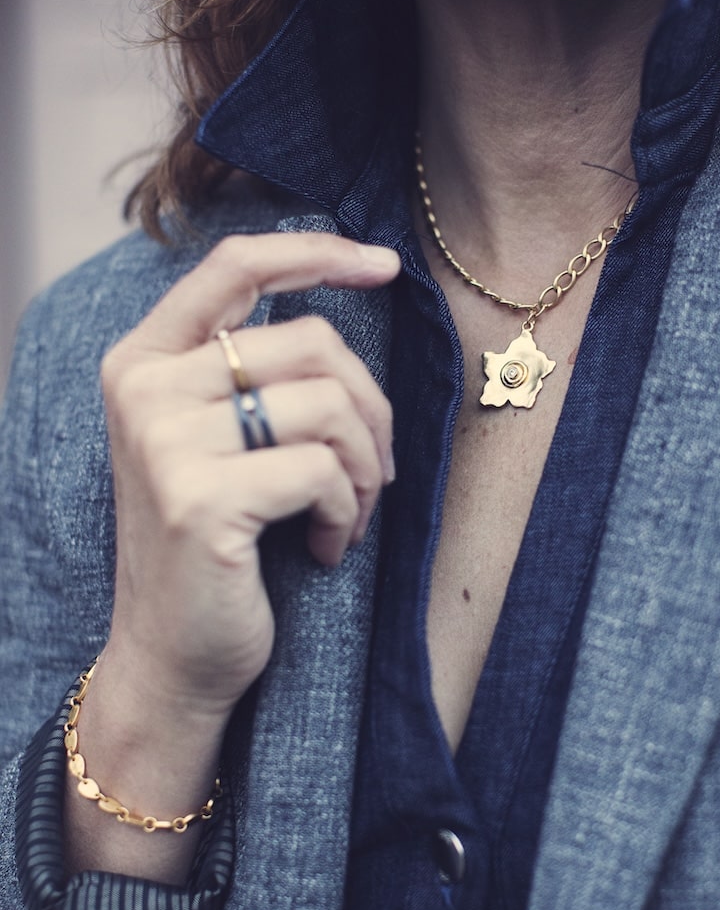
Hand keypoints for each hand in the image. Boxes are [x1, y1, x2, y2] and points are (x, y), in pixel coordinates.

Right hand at [100, 232, 399, 719]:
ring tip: (352, 512)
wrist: (173, 657)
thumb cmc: (217, 545)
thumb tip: (349, 300)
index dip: (317, 252)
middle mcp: (144, 387)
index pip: (235, 265)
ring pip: (329, 403)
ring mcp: (166, 441)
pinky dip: (349, 514)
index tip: (385, 265)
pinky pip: (325, 470)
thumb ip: (251, 372)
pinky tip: (328, 549)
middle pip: (313, 342)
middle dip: (372, 409)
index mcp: (144, 360)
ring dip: (368, 467)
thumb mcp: (218, 441)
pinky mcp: (201, 498)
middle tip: (374, 471)